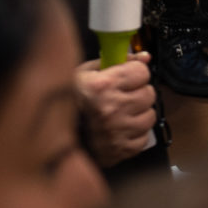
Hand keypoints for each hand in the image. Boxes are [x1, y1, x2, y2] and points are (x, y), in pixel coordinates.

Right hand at [74, 52, 156, 166]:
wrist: (57, 138)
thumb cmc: (71, 103)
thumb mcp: (85, 74)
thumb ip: (116, 61)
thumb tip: (144, 57)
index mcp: (102, 86)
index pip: (142, 72)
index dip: (135, 73)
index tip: (129, 76)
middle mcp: (112, 109)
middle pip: (149, 93)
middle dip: (138, 93)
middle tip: (123, 96)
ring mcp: (118, 131)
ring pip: (150, 115)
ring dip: (139, 114)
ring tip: (121, 114)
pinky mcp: (122, 149)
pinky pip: (144, 136)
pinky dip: (135, 133)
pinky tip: (120, 129)